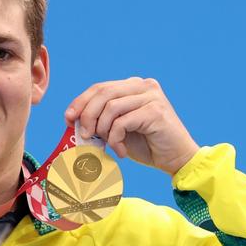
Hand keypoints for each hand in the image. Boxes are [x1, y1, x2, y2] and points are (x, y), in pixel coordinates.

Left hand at [65, 77, 199, 174]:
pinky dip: (116, 139)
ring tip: (108, 145)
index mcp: (133, 86)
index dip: (81, 101)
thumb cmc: (148, 145)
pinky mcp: (155, 111)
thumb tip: (74, 119)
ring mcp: (151, 96)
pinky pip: (123, 122)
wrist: (177, 159)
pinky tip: (121, 151)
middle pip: (103, 93)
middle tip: (85, 135)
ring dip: (103, 130)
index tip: (68, 118)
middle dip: (88, 115)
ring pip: (111, 107)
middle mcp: (143, 86)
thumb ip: (102, 120)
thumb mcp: (119, 130)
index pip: (100, 87)